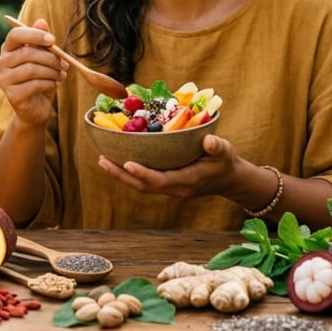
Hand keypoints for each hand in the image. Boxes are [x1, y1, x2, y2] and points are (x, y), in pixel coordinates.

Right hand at [0, 18, 67, 126]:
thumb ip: (42, 41)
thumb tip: (42, 21)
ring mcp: (3, 80)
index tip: (52, 40)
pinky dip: (49, 83)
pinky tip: (54, 85)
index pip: (15, 35)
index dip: (34, 35)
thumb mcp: (43, 58)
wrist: (35, 108)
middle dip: (50, 57)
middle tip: (64, 64)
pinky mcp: (11, 95)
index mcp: (7, 49)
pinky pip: (34, 85)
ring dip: (52, 71)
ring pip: (31, 69)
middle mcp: (1, 63)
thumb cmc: (39, 79)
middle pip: (27, 53)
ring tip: (61, 75)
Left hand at [97, 133, 241, 199]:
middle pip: (144, 186)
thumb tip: (210, 141)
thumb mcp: (225, 152)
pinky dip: (130, 174)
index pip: (161, 180)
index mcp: (187, 181)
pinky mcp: (167, 185)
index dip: (144, 174)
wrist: (228, 179)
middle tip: (102, 160)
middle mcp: (175, 189)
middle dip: (122, 175)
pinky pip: (145, 182)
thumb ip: (217, 147)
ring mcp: (170, 189)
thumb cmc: (225, 162)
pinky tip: (118, 162)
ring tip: (103, 161)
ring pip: (141, 186)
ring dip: (121, 175)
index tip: (127, 164)